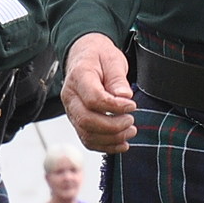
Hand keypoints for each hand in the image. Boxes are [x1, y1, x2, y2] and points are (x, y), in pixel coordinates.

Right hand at [64, 32, 137, 153]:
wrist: (84, 56)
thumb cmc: (100, 56)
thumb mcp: (113, 60)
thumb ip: (118, 79)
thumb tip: (124, 98)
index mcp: (78, 77)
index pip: (93, 99)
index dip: (115, 107)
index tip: (132, 106)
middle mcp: (70, 96)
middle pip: (87, 120)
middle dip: (113, 126)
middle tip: (131, 120)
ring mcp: (71, 111)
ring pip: (87, 134)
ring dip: (112, 138)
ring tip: (131, 131)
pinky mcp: (77, 121)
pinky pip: (87, 140)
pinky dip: (105, 146)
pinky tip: (122, 144)